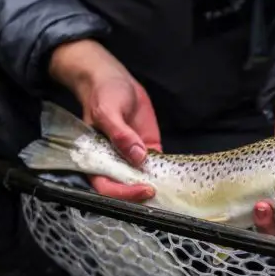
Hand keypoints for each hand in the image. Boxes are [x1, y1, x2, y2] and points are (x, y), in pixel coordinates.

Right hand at [49, 40, 159, 201]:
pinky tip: (177, 178)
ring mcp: (132, 158)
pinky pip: (157, 166)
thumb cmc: (103, 94)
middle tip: (161, 192)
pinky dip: (166, 173)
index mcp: (96, 158)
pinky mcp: (148, 149)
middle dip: (142, 195)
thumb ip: (120, 134)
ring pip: (143, 180)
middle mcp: (114, 162)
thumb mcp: (107, 111)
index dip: (124, 193)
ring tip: (172, 192)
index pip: (107, 186)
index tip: (143, 189)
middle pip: (126, 189)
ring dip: (157, 187)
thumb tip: (137, 156)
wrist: (114, 80)